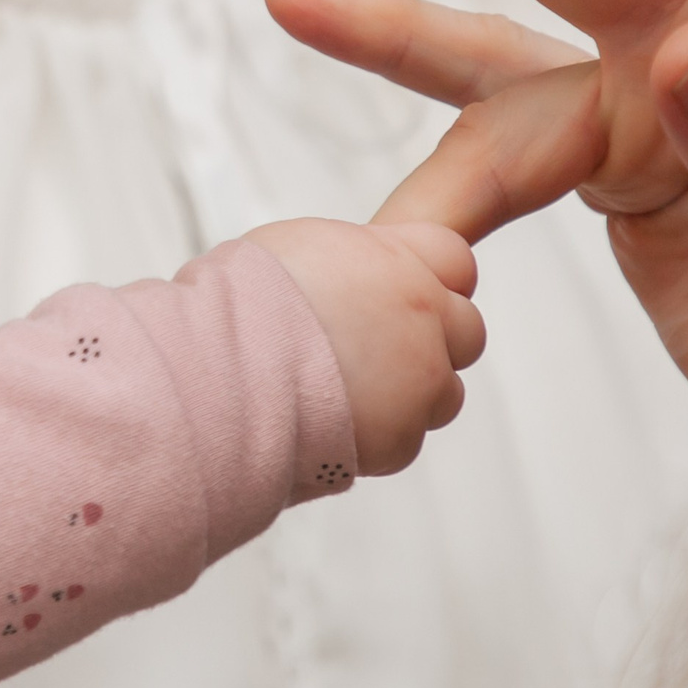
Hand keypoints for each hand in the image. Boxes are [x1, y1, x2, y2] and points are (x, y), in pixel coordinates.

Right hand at [243, 218, 485, 475]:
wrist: (221, 372)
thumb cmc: (239, 303)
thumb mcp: (298, 248)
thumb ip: (349, 261)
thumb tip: (350, 277)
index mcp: (396, 258)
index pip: (454, 258)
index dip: (429, 278)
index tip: (397, 296)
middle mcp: (422, 314)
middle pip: (465, 329)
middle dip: (432, 342)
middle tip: (375, 354)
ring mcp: (420, 379)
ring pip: (445, 392)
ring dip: (409, 396)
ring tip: (345, 396)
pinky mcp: (402, 436)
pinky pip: (406, 439)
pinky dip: (376, 439)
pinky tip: (328, 427)